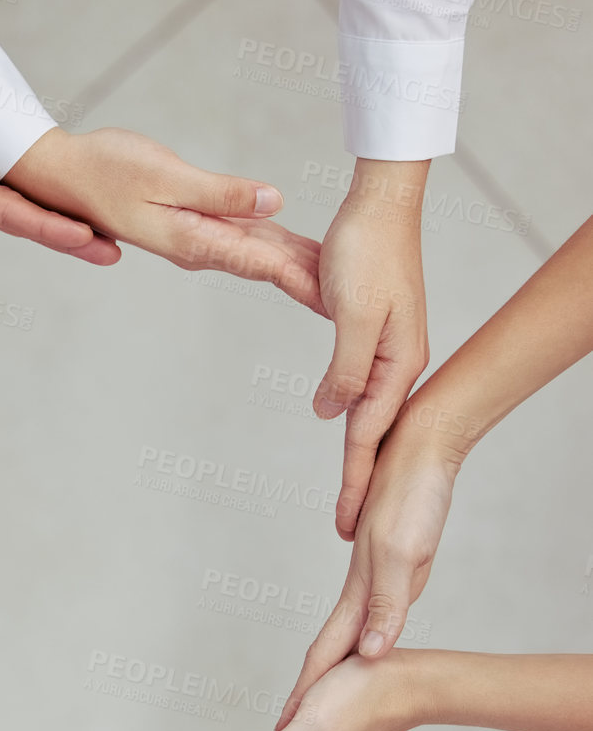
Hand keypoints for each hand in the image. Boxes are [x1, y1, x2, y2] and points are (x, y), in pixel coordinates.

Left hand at [0, 59, 108, 261]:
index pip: (0, 208)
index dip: (44, 226)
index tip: (85, 239)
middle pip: (16, 209)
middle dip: (62, 230)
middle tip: (108, 250)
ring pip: (4, 210)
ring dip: (46, 226)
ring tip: (89, 243)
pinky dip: (15, 222)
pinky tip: (35, 229)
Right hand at [5, 126, 321, 301]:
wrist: (63, 176)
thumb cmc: (105, 169)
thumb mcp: (164, 175)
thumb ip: (220, 193)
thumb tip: (273, 202)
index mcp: (196, 240)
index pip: (266, 263)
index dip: (308, 278)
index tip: (345, 301)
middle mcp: (201, 247)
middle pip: (271, 266)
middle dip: (316, 282)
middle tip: (363, 303)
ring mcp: (197, 238)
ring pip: (262, 253)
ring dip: (301, 267)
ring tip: (345, 282)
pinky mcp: (194, 223)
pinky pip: (245, 239)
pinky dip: (276, 247)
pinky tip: (300, 252)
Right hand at [278, 406, 461, 717]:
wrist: (422, 445)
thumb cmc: (413, 496)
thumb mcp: (405, 554)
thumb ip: (387, 606)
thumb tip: (367, 656)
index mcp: (361, 587)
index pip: (328, 650)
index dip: (309, 689)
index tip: (287, 724)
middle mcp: (363, 582)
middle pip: (331, 643)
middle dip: (311, 684)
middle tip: (290, 719)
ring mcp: (376, 572)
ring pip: (350, 626)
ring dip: (333, 661)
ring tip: (322, 690)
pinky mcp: (395, 560)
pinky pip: (372, 609)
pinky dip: (361, 633)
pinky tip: (367, 635)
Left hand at [313, 161, 430, 535]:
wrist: (380, 204)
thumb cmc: (367, 250)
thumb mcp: (351, 315)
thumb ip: (345, 368)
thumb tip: (332, 414)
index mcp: (397, 363)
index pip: (368, 435)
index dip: (354, 481)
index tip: (346, 523)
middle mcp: (396, 361)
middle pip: (370, 430)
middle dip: (359, 479)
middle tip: (346, 526)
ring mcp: (385, 347)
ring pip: (364, 408)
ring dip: (356, 450)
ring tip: (350, 491)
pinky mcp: (371, 331)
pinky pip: (357, 381)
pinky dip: (348, 407)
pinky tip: (344, 422)